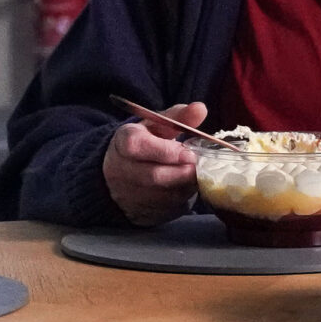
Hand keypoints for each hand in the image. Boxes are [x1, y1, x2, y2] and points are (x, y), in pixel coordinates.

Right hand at [102, 102, 207, 225]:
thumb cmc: (145, 144)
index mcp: (124, 142)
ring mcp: (128, 194)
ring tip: (196, 176)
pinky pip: (164, 210)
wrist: (120, 172)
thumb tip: (200, 108)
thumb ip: (179, 116)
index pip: (137, 146)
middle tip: (199, 167)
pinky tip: (186, 189)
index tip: (188, 152)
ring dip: (184, 187)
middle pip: (153, 176)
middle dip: (181, 172)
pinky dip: (180, 200)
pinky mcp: (139, 213)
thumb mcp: (157, 126)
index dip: (165, 151)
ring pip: (162, 195)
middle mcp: (121, 169)